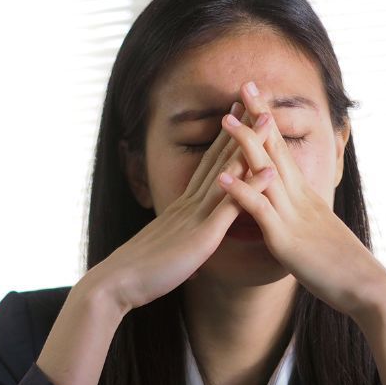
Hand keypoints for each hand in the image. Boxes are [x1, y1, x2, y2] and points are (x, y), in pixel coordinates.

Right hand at [92, 103, 276, 313]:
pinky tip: (269, 171)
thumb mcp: (164, 250)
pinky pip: (230, 207)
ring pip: (228, 174)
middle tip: (256, 101)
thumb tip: (186, 245)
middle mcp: (189, 204)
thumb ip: (177, 241)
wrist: (117, 283)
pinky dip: (250, 187)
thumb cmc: (138, 273)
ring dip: (249, 147)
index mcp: (181, 207)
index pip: (207, 167)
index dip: (223, 140)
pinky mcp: (202, 236)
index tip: (236, 116)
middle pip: (218, 159)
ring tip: (269, 121)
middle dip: (239, 130)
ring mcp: (195, 217)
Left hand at [215, 81, 385, 321]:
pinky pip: (261, 212)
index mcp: (304, 197)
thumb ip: (303, 218)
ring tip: (225, 119)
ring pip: (266, 173)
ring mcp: (293, 217)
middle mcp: (299, 199)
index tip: (255, 98)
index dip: (268, 124)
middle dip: (258, 116)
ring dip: (245, 144)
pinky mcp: (285, 240)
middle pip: (275, 149)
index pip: (282, 152)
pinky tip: (223, 178)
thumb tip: (293, 210)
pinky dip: (242, 192)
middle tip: (244, 84)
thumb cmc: (341, 267)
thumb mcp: (318, 234)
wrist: (366, 289)